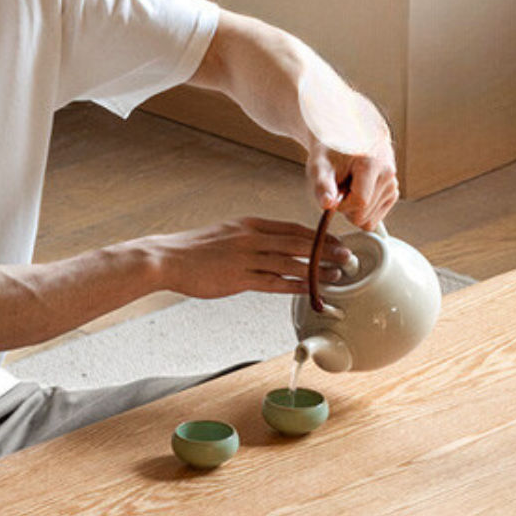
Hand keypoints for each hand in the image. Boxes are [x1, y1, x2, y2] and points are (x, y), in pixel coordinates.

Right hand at [145, 218, 349, 300]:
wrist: (166, 258)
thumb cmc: (193, 250)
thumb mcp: (225, 234)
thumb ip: (249, 239)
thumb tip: (269, 248)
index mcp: (250, 225)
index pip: (291, 228)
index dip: (316, 236)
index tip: (334, 242)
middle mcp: (252, 237)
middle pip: (298, 243)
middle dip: (327, 250)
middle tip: (348, 256)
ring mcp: (246, 258)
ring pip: (291, 263)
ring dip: (317, 270)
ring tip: (337, 276)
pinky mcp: (238, 278)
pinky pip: (274, 282)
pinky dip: (296, 286)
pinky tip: (310, 290)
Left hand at [308, 132, 398, 231]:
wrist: (348, 136)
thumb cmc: (332, 149)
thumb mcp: (320, 164)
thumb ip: (322, 185)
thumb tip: (328, 204)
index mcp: (373, 163)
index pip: (360, 203)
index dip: (341, 205)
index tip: (333, 194)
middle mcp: (388, 174)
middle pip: (363, 215)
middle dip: (346, 208)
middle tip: (340, 188)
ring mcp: (393, 184)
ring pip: (369, 220)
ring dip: (353, 209)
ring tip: (349, 186)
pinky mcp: (393, 192)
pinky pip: (374, 219)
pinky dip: (362, 211)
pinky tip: (357, 191)